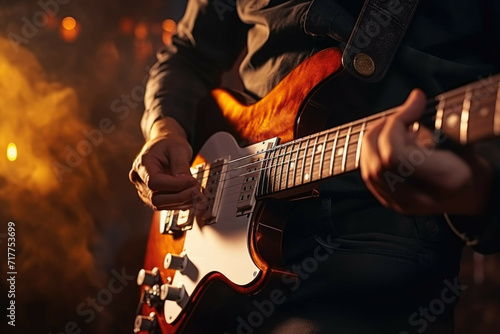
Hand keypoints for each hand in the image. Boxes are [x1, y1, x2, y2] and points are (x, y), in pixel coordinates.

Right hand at [129, 117, 202, 209]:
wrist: (165, 144)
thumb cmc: (169, 143)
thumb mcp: (178, 149)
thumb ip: (181, 166)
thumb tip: (187, 184)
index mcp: (142, 164)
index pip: (154, 182)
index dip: (175, 185)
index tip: (192, 181)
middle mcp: (140, 179)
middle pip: (156, 198)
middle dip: (180, 197)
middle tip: (197, 190)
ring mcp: (144, 190)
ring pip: (160, 205)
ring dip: (181, 202)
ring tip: (198, 194)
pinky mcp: (153, 196)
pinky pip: (165, 205)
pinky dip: (180, 203)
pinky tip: (192, 197)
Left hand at [360, 89, 491, 215]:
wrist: (473, 195)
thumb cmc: (470, 164)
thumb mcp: (464, 140)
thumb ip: (438, 121)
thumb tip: (414, 98)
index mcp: (445, 179)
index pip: (395, 154)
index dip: (396, 123)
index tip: (413, 104)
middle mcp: (420, 197)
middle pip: (378, 163)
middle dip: (381, 132)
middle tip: (398, 117)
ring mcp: (403, 204)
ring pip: (369, 171)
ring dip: (374, 143)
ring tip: (394, 129)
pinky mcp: (392, 203)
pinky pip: (369, 177)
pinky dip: (372, 155)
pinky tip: (386, 145)